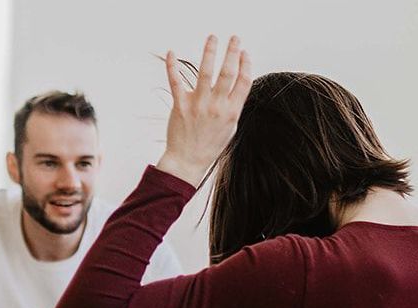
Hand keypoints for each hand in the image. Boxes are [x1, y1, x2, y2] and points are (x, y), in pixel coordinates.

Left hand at [156, 35, 252, 186]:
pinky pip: (175, 81)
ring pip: (205, 72)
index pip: (244, 82)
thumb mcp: (230, 128)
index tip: (245, 52)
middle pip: (228, 73)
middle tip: (235, 38)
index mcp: (232, 112)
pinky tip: (171, 52)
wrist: (188, 161)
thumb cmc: (210, 145)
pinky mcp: (180, 105)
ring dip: (210, 52)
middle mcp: (216, 106)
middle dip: (232, 52)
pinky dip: (172, 65)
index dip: (246, 64)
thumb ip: (234, 107)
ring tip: (213, 38)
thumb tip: (238, 85)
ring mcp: (198, 105)